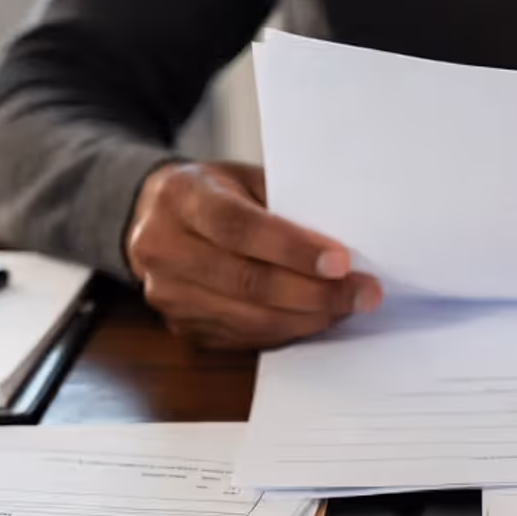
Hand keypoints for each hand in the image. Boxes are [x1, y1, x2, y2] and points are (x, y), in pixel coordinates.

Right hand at [125, 161, 381, 348]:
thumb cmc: (212, 193)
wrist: (154, 217)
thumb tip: (345, 240)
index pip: (239, 228)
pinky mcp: (180, 325)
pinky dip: (286, 330)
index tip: (341, 262)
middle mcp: (164, 247)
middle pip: (246, 281)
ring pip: (248, 318)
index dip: (292, 248)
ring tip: (348, 307)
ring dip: (307, 317)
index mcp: (181, 197)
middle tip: (362, 292)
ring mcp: (168, 293)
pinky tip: (316, 318)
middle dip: (314, 292)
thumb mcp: (242, 178)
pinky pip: (242, 337)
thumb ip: (283, 203)